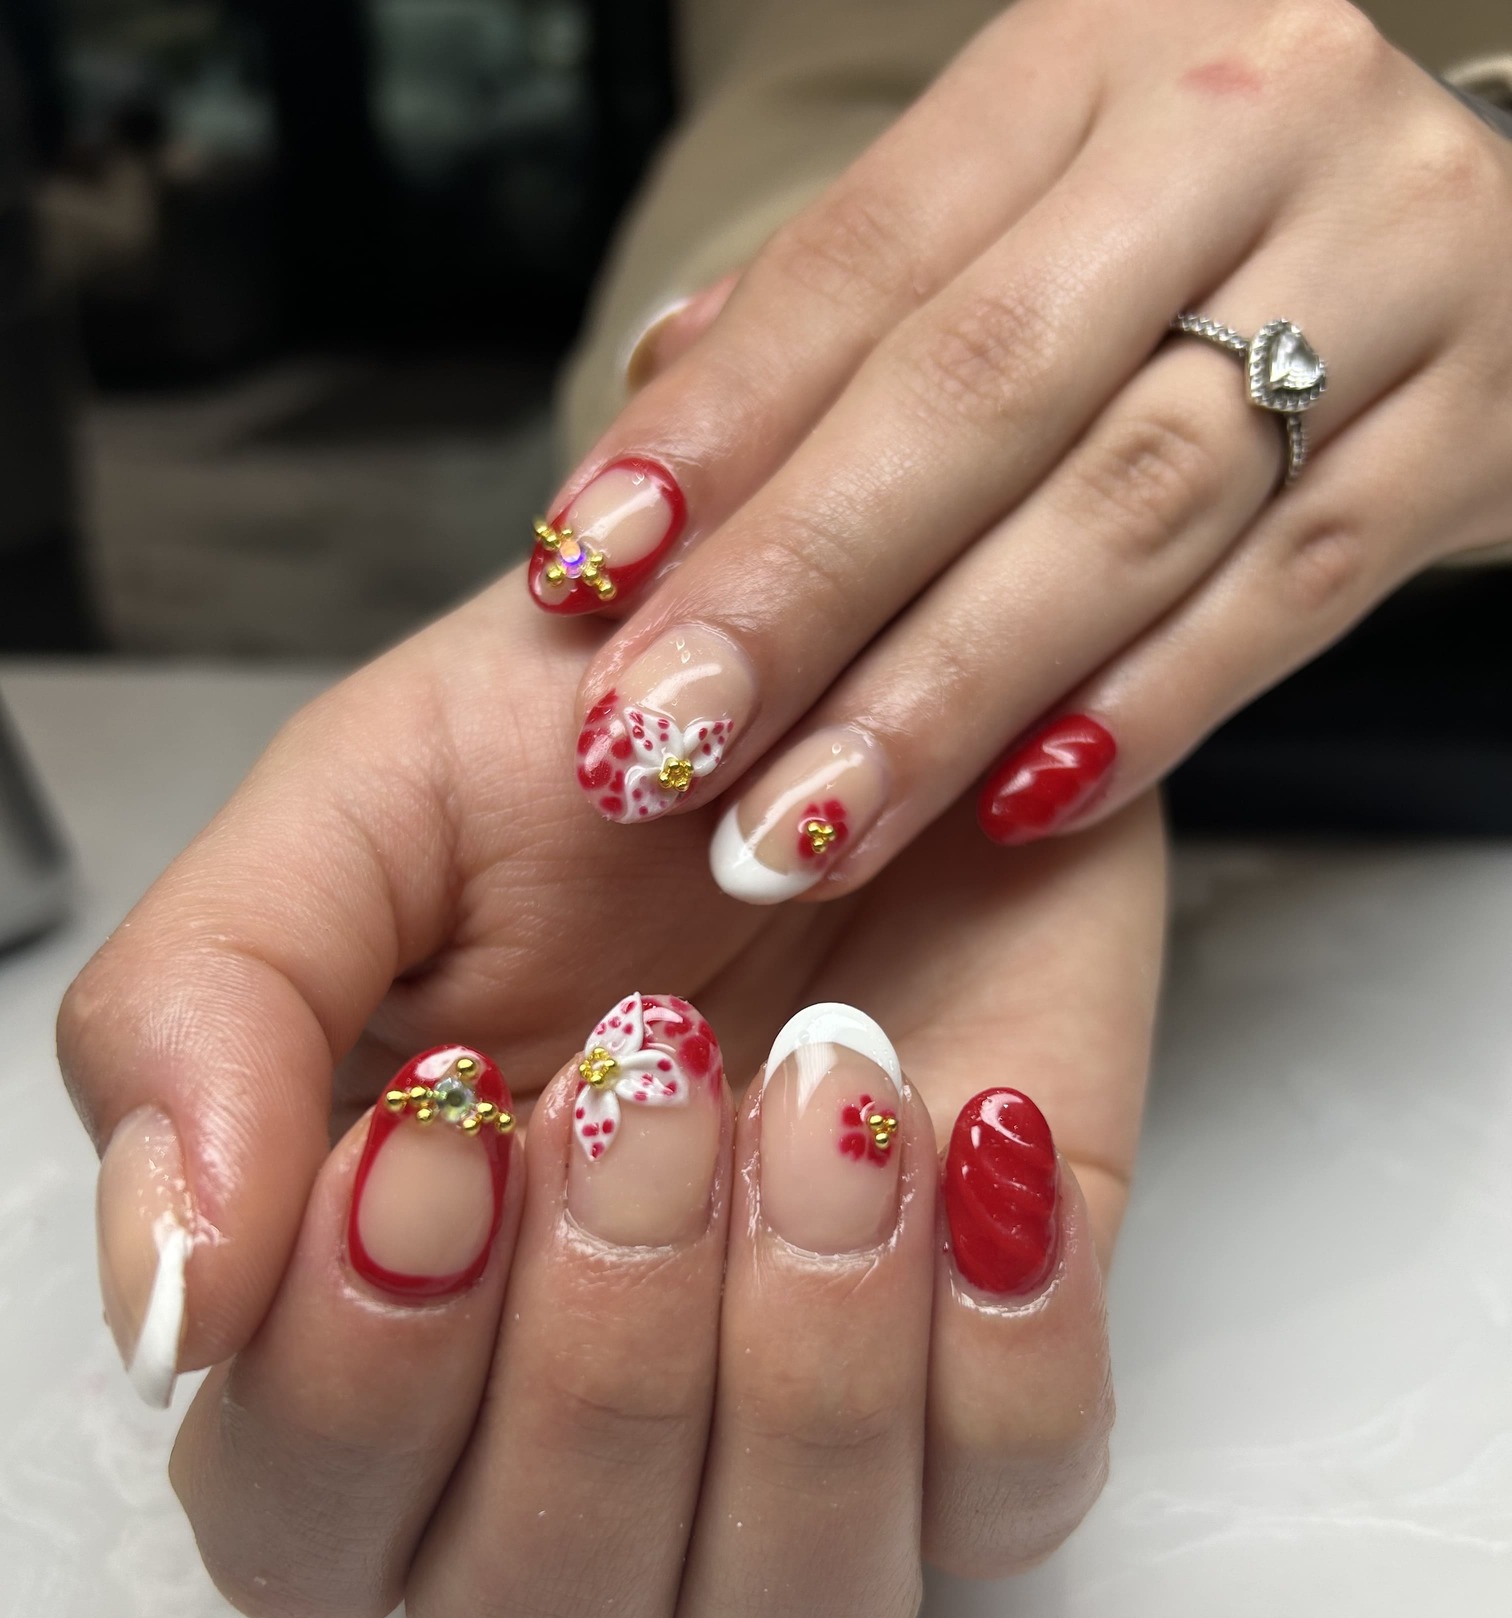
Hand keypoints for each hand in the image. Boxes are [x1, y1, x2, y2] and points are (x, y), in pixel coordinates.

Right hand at [58, 572, 1162, 1617]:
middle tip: (649, 1077)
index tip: (444, 1123)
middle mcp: (576, 1445)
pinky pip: (1012, 1505)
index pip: (306, 1533)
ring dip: (803, 1368)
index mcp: (379, 1338)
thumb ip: (203, 1021)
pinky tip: (973, 1126)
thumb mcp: (352, 812)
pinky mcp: (994, 1384)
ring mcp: (800, 1442)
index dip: (365, 1377)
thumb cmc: (594, 762)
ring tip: (824, 1079)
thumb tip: (169, 1303)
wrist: (863, 667)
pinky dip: (1005, 1336)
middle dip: (598, 1368)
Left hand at [529, 0, 1511, 895]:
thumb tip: (658, 441)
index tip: (584, 578)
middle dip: (802, 587)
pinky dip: (1142, 713)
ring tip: (799, 826)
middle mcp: (1237, 131)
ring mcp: (1385, 273)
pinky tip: (1013, 811)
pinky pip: (1287, 597)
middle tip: (663, 749)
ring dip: (946, 690)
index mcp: (1087, 58)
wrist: (1496, 228)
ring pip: (1129, 508)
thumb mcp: (1029, 208)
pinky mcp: (1471, 432)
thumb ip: (854, 316)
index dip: (716, 431)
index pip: (866, 257)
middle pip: (983, 387)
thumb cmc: (1204, 229)